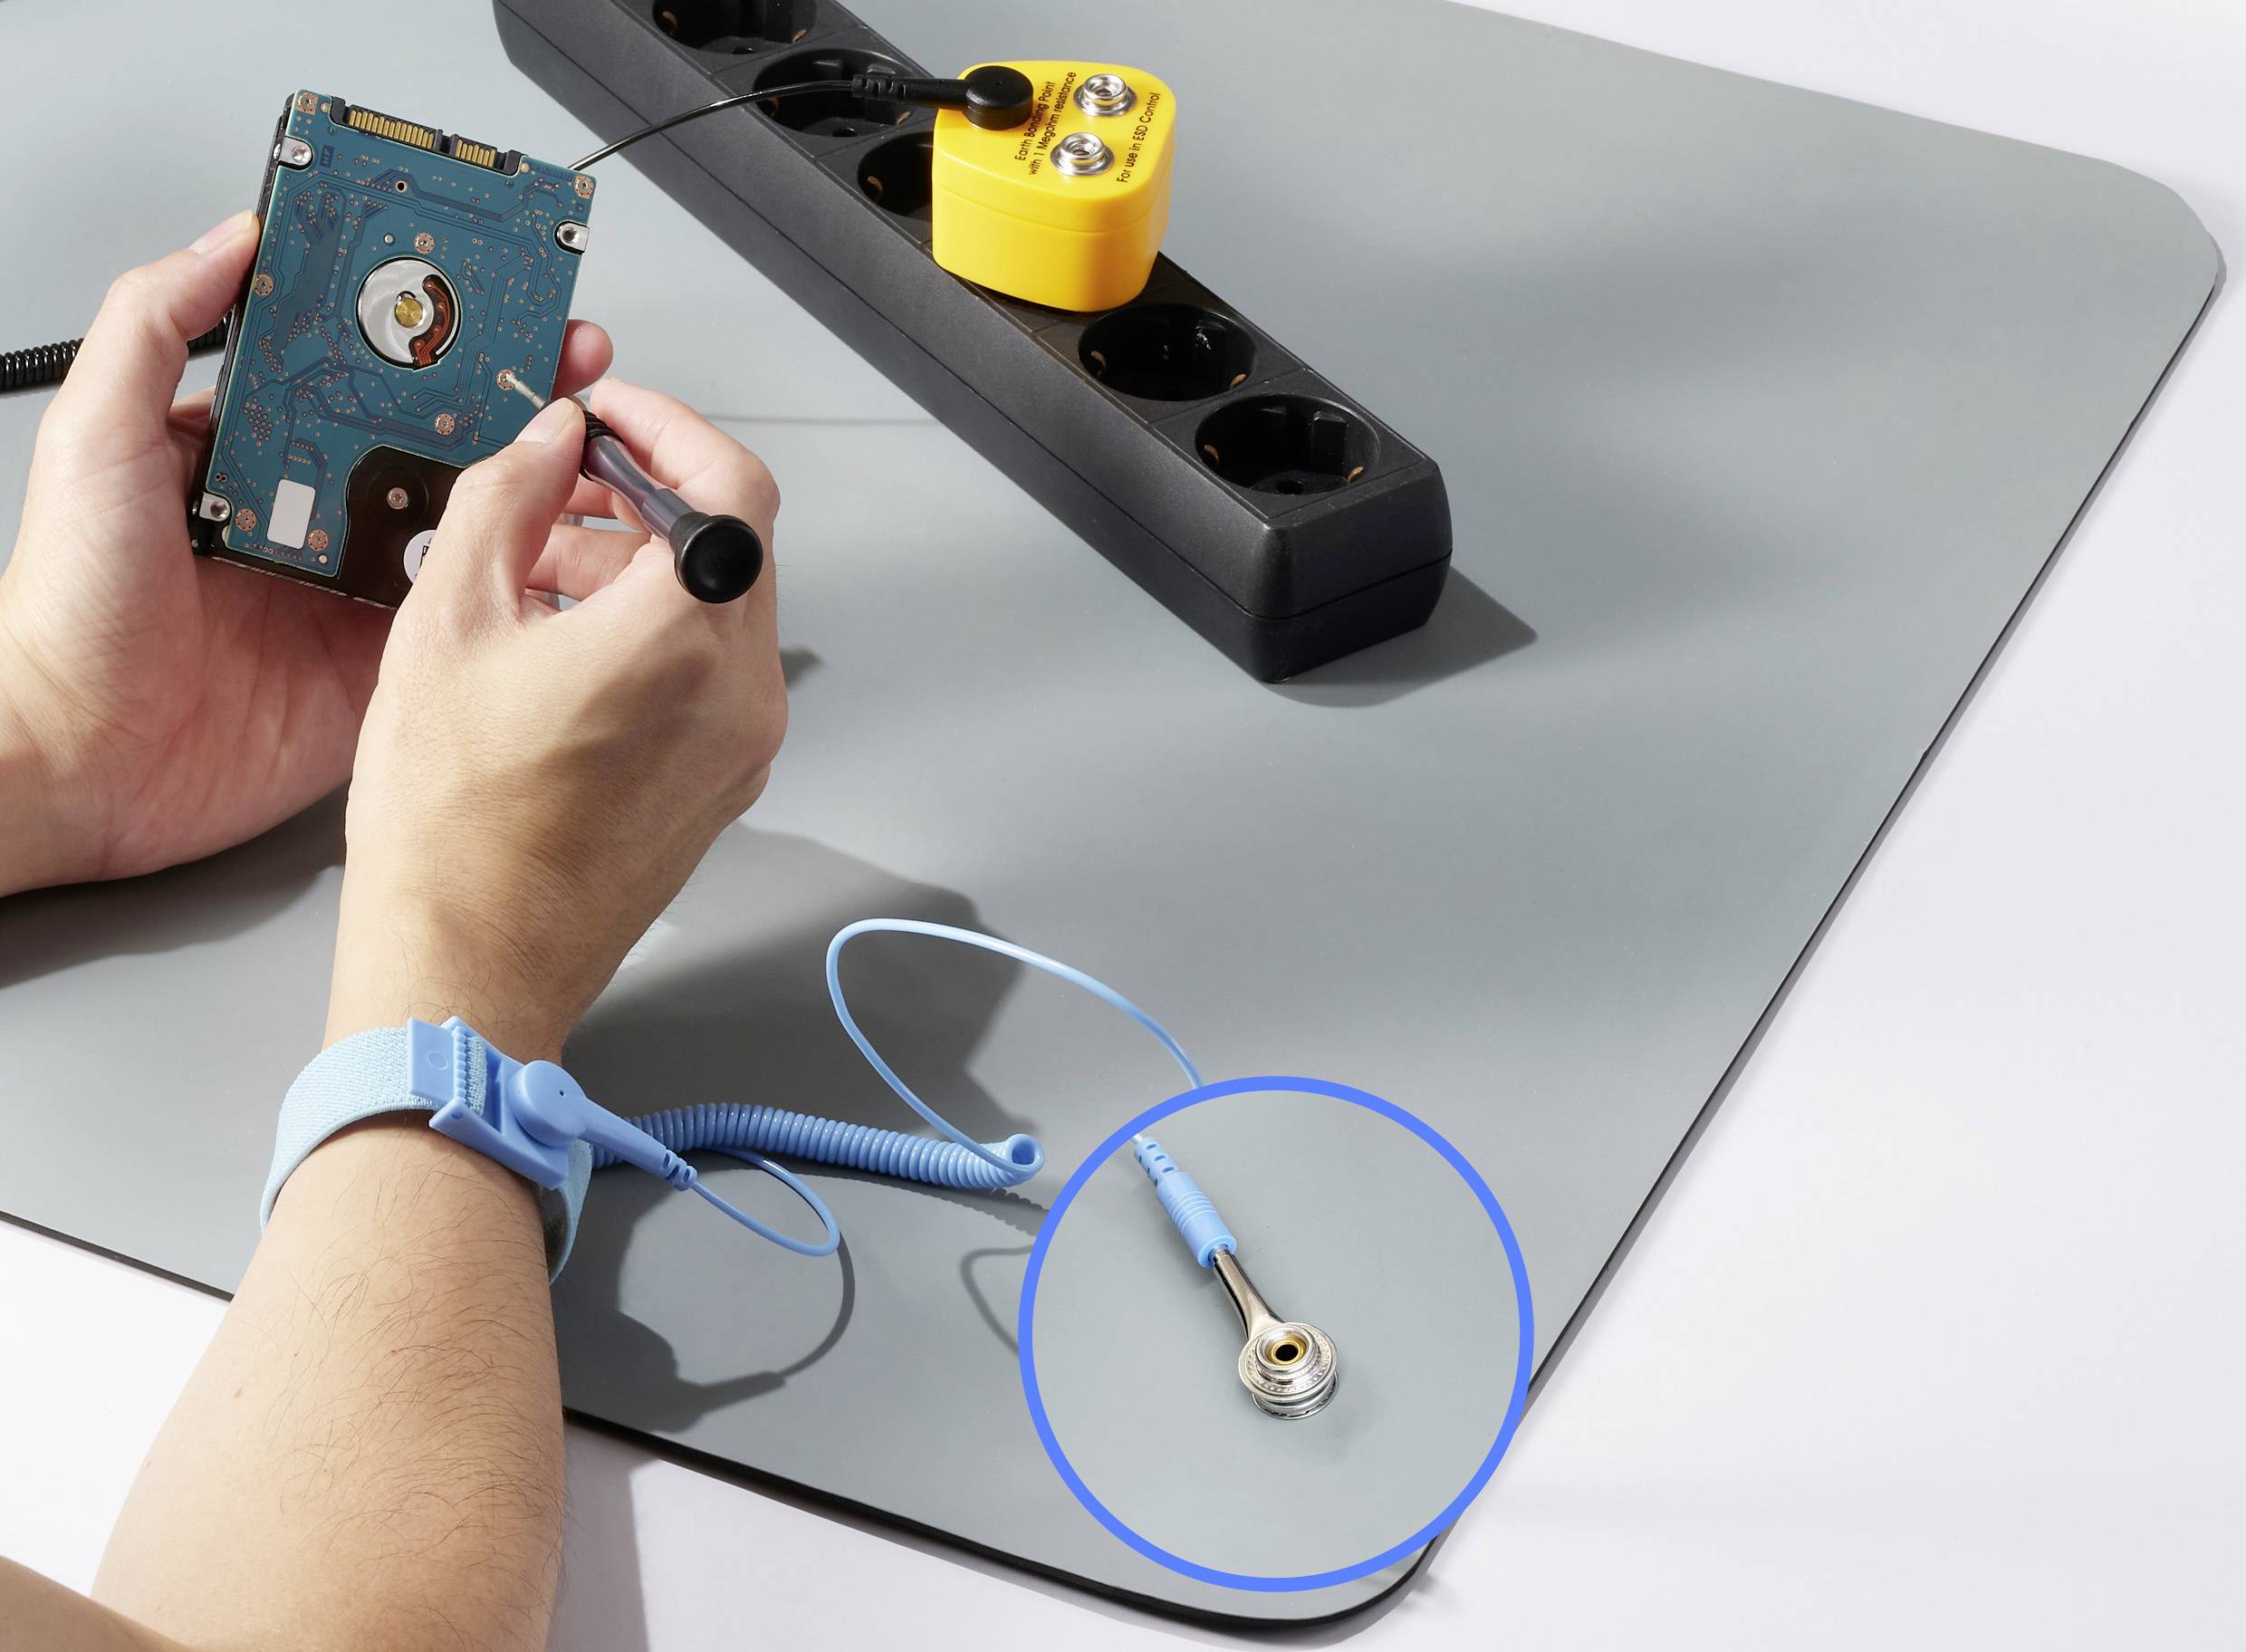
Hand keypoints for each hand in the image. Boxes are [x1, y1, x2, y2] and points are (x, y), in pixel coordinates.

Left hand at [0, 210, 613, 894]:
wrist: (84, 761)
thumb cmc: (67, 614)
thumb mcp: (94, 441)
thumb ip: (152, 330)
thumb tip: (227, 240)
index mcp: (249, 452)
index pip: (346, 368)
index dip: (411, 329)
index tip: (469, 293)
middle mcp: (310, 511)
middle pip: (421, 433)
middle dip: (496, 393)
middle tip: (558, 356)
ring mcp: (354, 585)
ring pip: (458, 514)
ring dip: (518, 476)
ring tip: (576, 436)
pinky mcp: (385, 656)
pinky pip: (463, 605)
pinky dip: (508, 575)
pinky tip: (548, 538)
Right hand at [325, 382, 785, 1060]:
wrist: (471, 961)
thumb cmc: (450, 822)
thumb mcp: (448, 622)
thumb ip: (506, 501)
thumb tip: (546, 441)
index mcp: (682, 638)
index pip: (732, 484)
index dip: (668, 428)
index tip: (605, 416)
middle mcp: (740, 690)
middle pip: (731, 543)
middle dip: (643, 496)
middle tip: (557, 485)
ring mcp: (744, 743)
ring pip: (720, 606)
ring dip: (641, 565)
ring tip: (535, 569)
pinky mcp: (726, 780)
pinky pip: (710, 671)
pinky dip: (654, 631)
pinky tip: (564, 641)